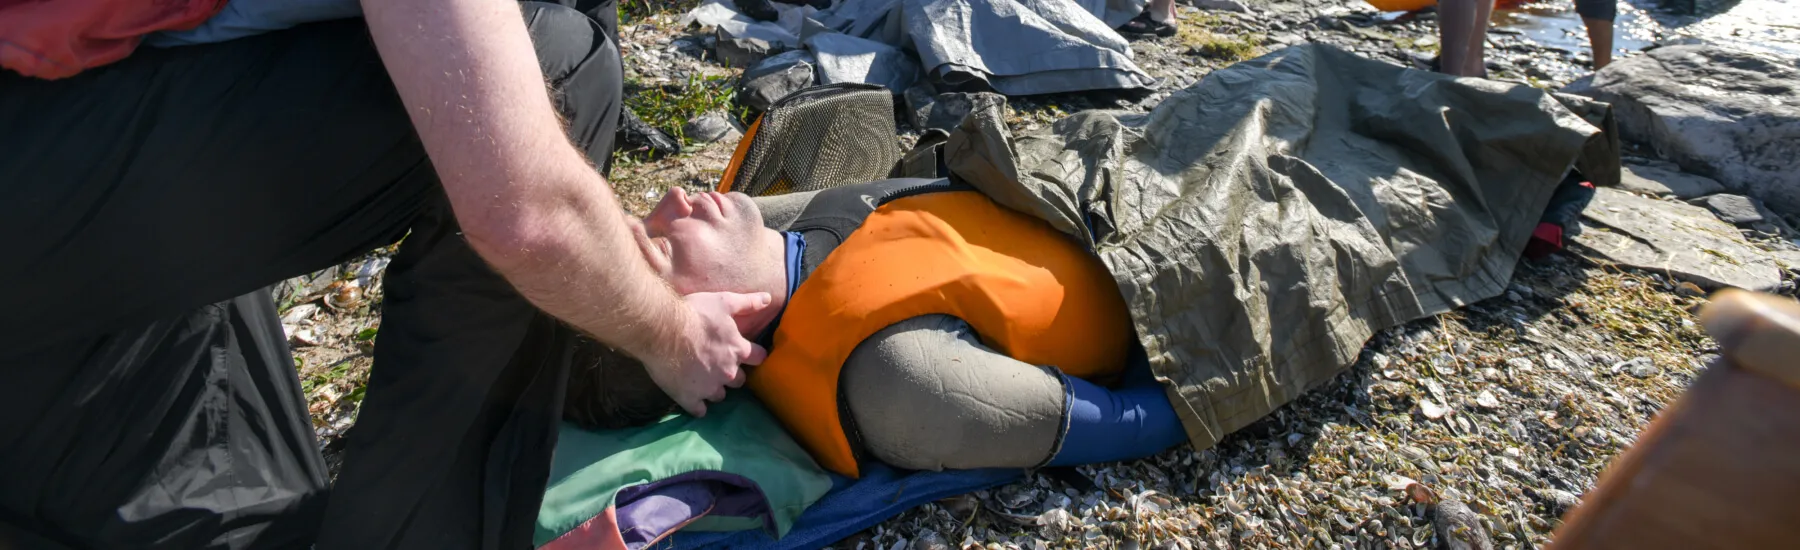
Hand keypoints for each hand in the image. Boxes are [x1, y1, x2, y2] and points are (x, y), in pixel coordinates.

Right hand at [645, 291, 772, 416]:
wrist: (662, 330)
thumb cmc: (694, 313)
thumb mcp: (723, 302)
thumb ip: (747, 303)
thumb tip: (768, 298)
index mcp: (738, 350)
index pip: (758, 358)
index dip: (754, 355)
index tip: (747, 353)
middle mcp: (728, 372)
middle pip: (739, 380)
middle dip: (731, 373)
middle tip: (717, 364)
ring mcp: (709, 388)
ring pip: (719, 396)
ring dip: (714, 389)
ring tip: (701, 379)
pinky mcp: (689, 398)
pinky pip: (699, 410)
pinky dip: (697, 405)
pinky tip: (690, 397)